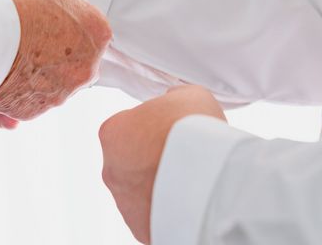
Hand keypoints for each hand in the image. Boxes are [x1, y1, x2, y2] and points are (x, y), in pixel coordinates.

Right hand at [0, 0, 111, 119]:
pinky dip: (16, 91)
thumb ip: (56, 0)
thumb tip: (50, 2)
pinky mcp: (32, 110)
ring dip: (37, 75)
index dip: (69, 27)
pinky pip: (27, 101)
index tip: (53, 24)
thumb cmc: (7, 0)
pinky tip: (0, 72)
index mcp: (96, 31)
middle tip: (30, 41)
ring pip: (53, 85)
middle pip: (77, 62)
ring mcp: (61, 92)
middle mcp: (86, 66)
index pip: (92, 32)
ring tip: (11, 56)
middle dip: (56, 55)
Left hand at [99, 85, 225, 243]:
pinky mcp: (142, 228)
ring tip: (192, 178)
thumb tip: (174, 102)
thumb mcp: (187, 94)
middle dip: (154, 157)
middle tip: (184, 154)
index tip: (173, 128)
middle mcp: (111, 169)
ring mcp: (125, 202)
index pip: (128, 125)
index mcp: (112, 133)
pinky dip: (169, 207)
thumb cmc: (194, 130)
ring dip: (161, 183)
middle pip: (132, 159)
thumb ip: (172, 98)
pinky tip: (190, 198)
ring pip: (142, 189)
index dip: (154, 125)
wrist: (209, 177)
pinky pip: (154, 213)